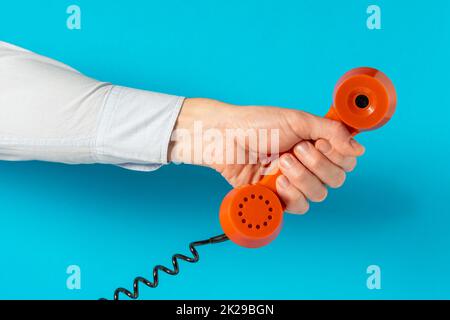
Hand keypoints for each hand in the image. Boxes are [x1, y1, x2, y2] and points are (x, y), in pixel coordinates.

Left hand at [169, 98, 364, 213]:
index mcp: (316, 144)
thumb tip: (359, 148)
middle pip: (336, 180)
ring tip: (281, 163)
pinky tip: (276, 180)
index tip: (320, 143)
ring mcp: (293, 182)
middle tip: (296, 150)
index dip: (338, 155)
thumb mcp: (297, 120)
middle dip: (317, 165)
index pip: (346, 160)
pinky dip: (291, 194)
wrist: (225, 138)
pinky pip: (299, 207)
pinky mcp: (277, 197)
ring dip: (302, 178)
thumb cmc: (256, 124)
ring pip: (319, 195)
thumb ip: (331, 132)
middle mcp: (308, 164)